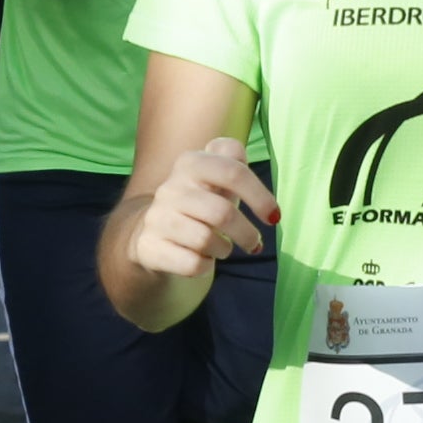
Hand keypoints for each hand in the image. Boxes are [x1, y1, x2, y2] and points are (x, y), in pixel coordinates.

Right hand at [120, 135, 276, 283]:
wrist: (155, 235)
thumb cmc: (201, 204)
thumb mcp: (217, 178)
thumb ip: (232, 160)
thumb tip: (240, 157)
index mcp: (191, 163)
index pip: (232, 171)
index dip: (260, 196)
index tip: (274, 217)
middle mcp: (170, 187)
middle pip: (222, 212)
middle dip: (246, 233)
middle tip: (254, 243)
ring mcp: (156, 217)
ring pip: (205, 240)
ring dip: (224, 249)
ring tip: (222, 248)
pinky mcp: (149, 247)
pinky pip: (191, 263)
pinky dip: (205, 266)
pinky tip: (203, 260)